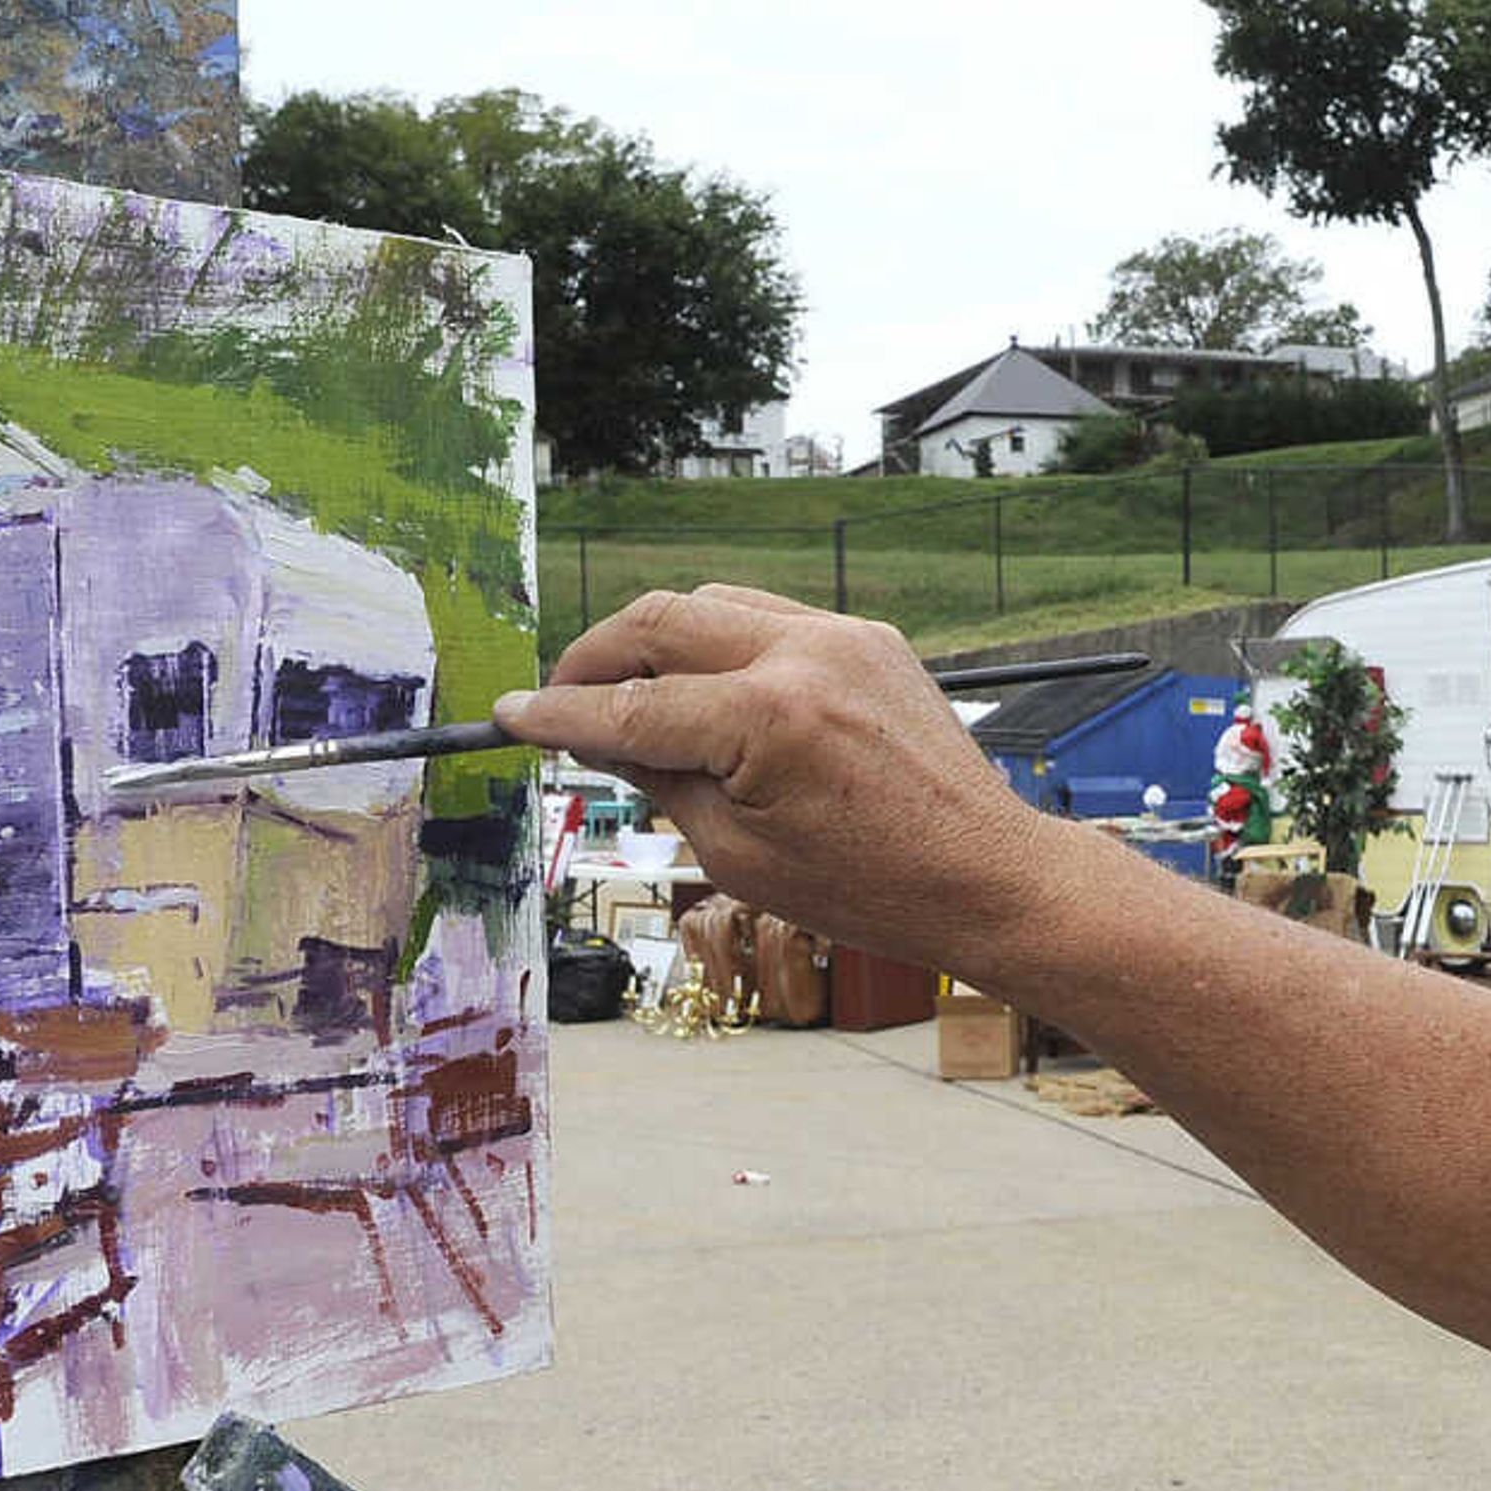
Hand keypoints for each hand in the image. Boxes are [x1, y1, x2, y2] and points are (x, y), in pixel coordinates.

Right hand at [493, 586, 1067, 972]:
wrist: (981, 875)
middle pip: (658, 621)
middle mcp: (804, 655)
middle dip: (594, 659)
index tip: (509, 714)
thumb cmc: (869, 887)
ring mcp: (842, 636)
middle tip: (559, 702)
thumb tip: (596, 734)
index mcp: (768, 718)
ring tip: (627, 697)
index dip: (558, 715)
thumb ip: (659, 778)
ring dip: (655, 640)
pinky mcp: (868, 637)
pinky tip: (703, 689)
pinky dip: (720, 642)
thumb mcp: (737, 851)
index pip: (630, 708)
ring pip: (710, 603)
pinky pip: (768, 617)